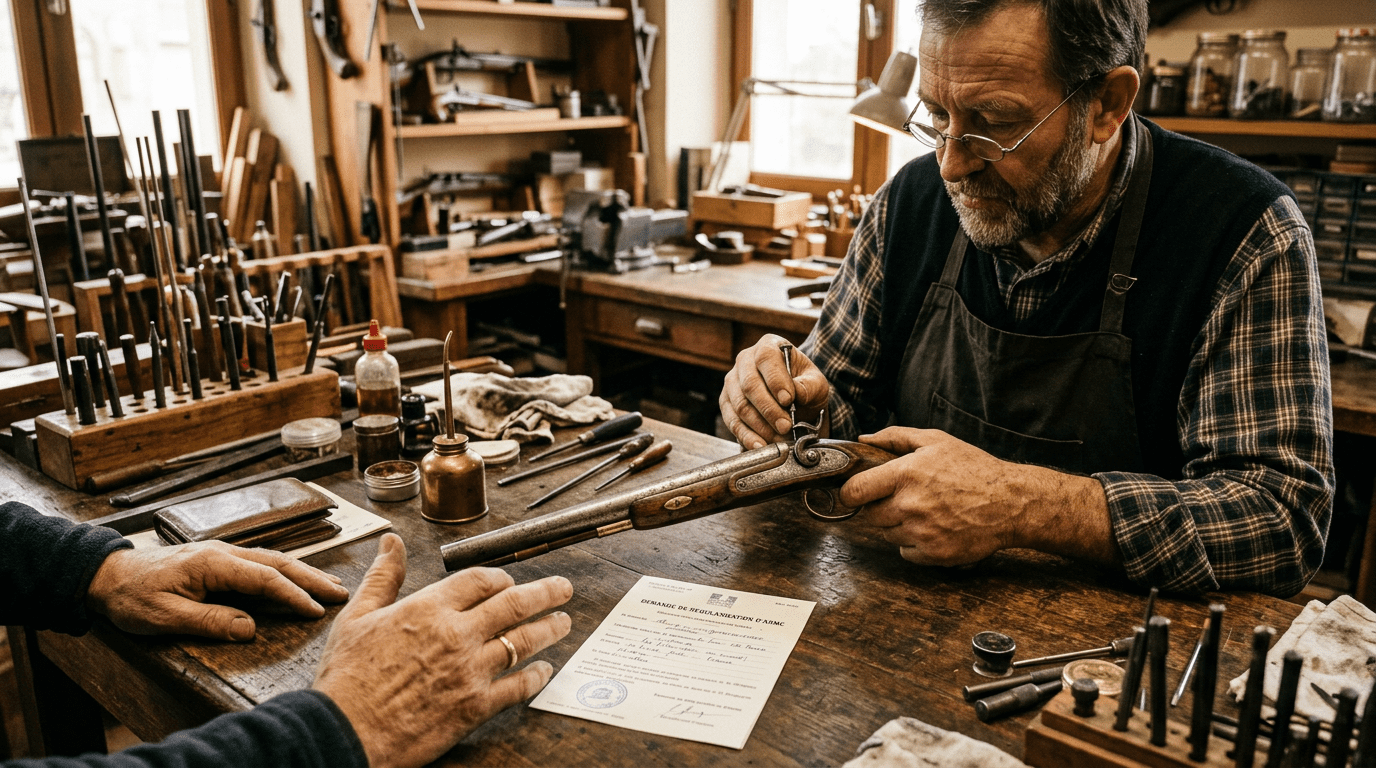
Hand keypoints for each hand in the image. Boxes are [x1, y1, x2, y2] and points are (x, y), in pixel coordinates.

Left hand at [86, 540, 349, 640]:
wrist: (107, 574)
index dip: (293, 595)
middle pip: (278, 563)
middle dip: (312, 579)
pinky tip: (296, 579)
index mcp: (213, 563)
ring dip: (303, 574)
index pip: (265, 578)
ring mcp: (223, 553)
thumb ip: (208, 620)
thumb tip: (249, 629)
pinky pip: (261, 563)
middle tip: (341, 594)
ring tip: (330, 587)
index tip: (315, 610)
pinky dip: (285, 572)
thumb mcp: (164, 616)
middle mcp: (224, 552)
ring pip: (273, 560)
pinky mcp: (219, 560)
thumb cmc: (132, 596)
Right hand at [313, 533, 572, 767]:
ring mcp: (469, 671)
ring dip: (549, 630)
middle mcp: (456, 635)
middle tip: (563, 588)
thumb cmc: (345, 679)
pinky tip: (544, 671)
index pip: (480, 580)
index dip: (500, 578)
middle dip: (546, 593)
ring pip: (524, 642)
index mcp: (428, 608)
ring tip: (563, 623)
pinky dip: (536, 676)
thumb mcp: (356, 617)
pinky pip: (517, 687)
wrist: (342, 732)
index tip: (508, 581)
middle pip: (514, 604)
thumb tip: (391, 544)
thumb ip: (382, 578)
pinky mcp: (475, 707)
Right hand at [720, 334, 829, 448]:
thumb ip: (810, 386)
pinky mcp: (726, 402)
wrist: (793, 401)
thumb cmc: (804, 386)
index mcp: (768, 346)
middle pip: (750, 385)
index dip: (776, 380)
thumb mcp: (816, 383)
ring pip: (740, 405)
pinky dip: (746, 436)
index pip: (766, 358)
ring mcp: (732, 381)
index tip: (788, 400)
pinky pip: (731, 421)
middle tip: (785, 426)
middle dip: (769, 409)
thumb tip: (797, 393)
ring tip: (778, 438)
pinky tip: (760, 445)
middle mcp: (745, 360)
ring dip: (759, 425)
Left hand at [840, 427, 1114, 565]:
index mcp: (906, 474)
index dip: (851, 492)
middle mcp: (910, 505)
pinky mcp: (933, 554)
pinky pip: (905, 551)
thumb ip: (895, 438)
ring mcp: (921, 532)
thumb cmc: (974, 469)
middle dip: (879, 507)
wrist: (1010, 502)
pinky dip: (913, 542)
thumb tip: (864, 440)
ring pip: (886, 534)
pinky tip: (933, 527)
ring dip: (897, 524)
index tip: (856, 492)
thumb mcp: (935, 441)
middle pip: (869, 515)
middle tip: (901, 498)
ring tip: (923, 510)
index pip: (854, 492)